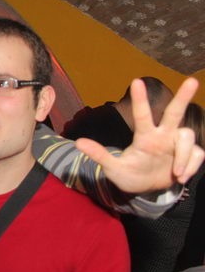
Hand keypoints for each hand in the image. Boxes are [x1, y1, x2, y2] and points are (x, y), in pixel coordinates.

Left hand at [74, 77, 204, 191]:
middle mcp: (162, 136)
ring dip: (184, 155)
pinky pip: (197, 155)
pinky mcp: (190, 156)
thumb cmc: (128, 175)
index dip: (140, 99)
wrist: (145, 191)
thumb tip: (78, 143)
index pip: (142, 115)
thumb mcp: (113, 168)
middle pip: (174, 113)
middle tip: (191, 80)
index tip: (136, 81)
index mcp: (144, 136)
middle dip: (183, 97)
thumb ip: (99, 155)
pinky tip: (180, 177)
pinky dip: (191, 167)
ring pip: (188, 136)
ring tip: (176, 174)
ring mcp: (176, 145)